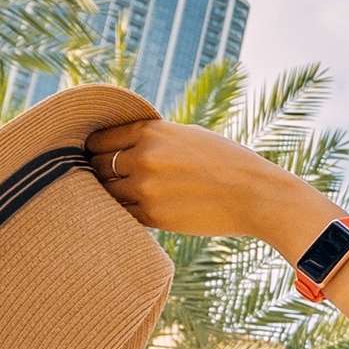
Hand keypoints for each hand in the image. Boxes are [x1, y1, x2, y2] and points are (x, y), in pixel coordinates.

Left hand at [83, 118, 334, 258]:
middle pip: (97, 166)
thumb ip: (154, 138)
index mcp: (151, 132)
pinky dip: (123, 213)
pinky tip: (134, 210)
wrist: (254, 194)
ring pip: (106, 192)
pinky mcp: (153, 216)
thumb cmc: (225, 161)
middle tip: (103, 178)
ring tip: (117, 196)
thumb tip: (123, 143)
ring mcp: (145, 188)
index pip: (100, 139)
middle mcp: (144, 158)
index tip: (94, 155)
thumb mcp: (188, 136)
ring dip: (108, 194)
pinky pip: (122, 213)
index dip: (94, 148)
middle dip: (98, 172)